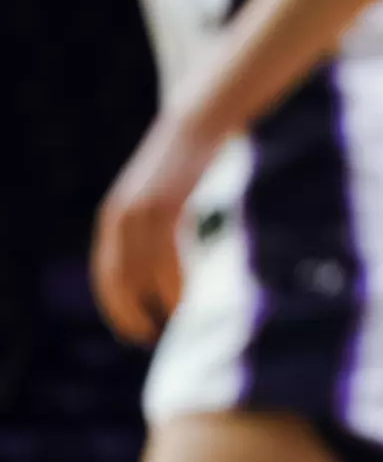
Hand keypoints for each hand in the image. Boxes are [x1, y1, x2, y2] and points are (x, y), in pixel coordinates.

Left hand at [91, 109, 220, 344]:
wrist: (197, 123)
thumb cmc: (185, 164)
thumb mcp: (159, 197)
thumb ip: (154, 227)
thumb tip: (163, 267)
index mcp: (114, 218)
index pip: (107, 275)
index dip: (118, 307)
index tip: (135, 331)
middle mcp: (121, 217)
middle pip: (119, 278)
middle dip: (131, 313)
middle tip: (150, 338)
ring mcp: (143, 210)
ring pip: (144, 271)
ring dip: (157, 303)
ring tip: (173, 324)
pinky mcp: (167, 205)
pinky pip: (167, 254)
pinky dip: (174, 282)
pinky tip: (184, 298)